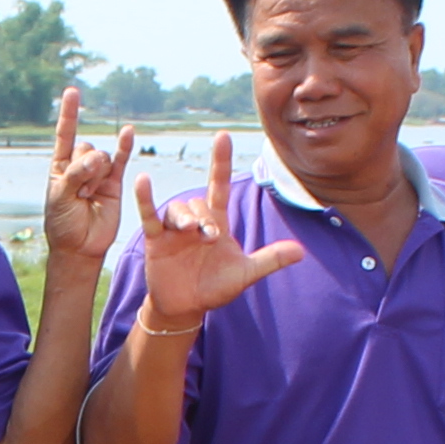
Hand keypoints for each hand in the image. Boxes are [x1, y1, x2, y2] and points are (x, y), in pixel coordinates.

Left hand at [40, 87, 133, 273]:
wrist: (80, 247)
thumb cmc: (63, 223)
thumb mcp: (60, 198)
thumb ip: (76, 174)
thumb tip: (96, 157)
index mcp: (61, 167)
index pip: (65, 135)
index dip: (69, 114)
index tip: (72, 92)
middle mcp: (80, 166)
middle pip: (86, 148)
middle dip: (84, 169)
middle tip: (80, 193)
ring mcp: (98, 173)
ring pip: (101, 157)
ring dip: (95, 176)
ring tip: (89, 196)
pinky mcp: (114, 183)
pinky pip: (121, 160)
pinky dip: (124, 146)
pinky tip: (128, 132)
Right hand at [130, 132, 306, 327]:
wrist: (186, 307)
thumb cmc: (215, 288)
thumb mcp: (245, 274)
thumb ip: (270, 260)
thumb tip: (302, 251)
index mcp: (217, 223)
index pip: (220, 186)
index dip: (221, 162)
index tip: (222, 136)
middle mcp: (195, 222)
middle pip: (198, 204)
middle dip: (204, 218)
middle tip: (209, 238)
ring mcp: (174, 230)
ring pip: (177, 209)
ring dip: (184, 217)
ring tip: (188, 232)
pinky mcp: (156, 240)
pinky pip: (149, 215)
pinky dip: (145, 199)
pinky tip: (142, 181)